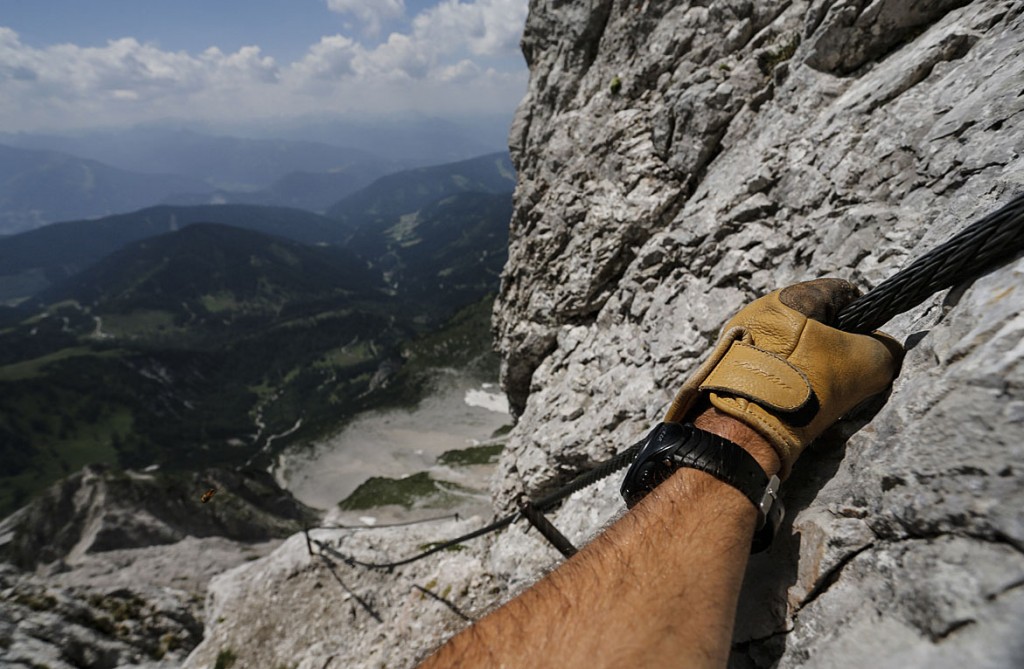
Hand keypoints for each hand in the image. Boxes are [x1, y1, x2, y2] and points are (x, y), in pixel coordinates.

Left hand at [665, 278, 902, 477]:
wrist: (750, 426)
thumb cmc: (811, 386)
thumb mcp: (870, 364)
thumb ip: (885, 348)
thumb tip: (885, 349)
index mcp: (792, 296)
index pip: (842, 293)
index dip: (863, 319)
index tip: (867, 347)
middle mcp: (760, 308)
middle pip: (814, 322)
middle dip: (834, 347)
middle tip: (843, 376)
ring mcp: (741, 336)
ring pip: (792, 346)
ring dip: (810, 366)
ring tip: (817, 394)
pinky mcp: (730, 364)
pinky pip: (770, 365)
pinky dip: (786, 379)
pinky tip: (793, 400)